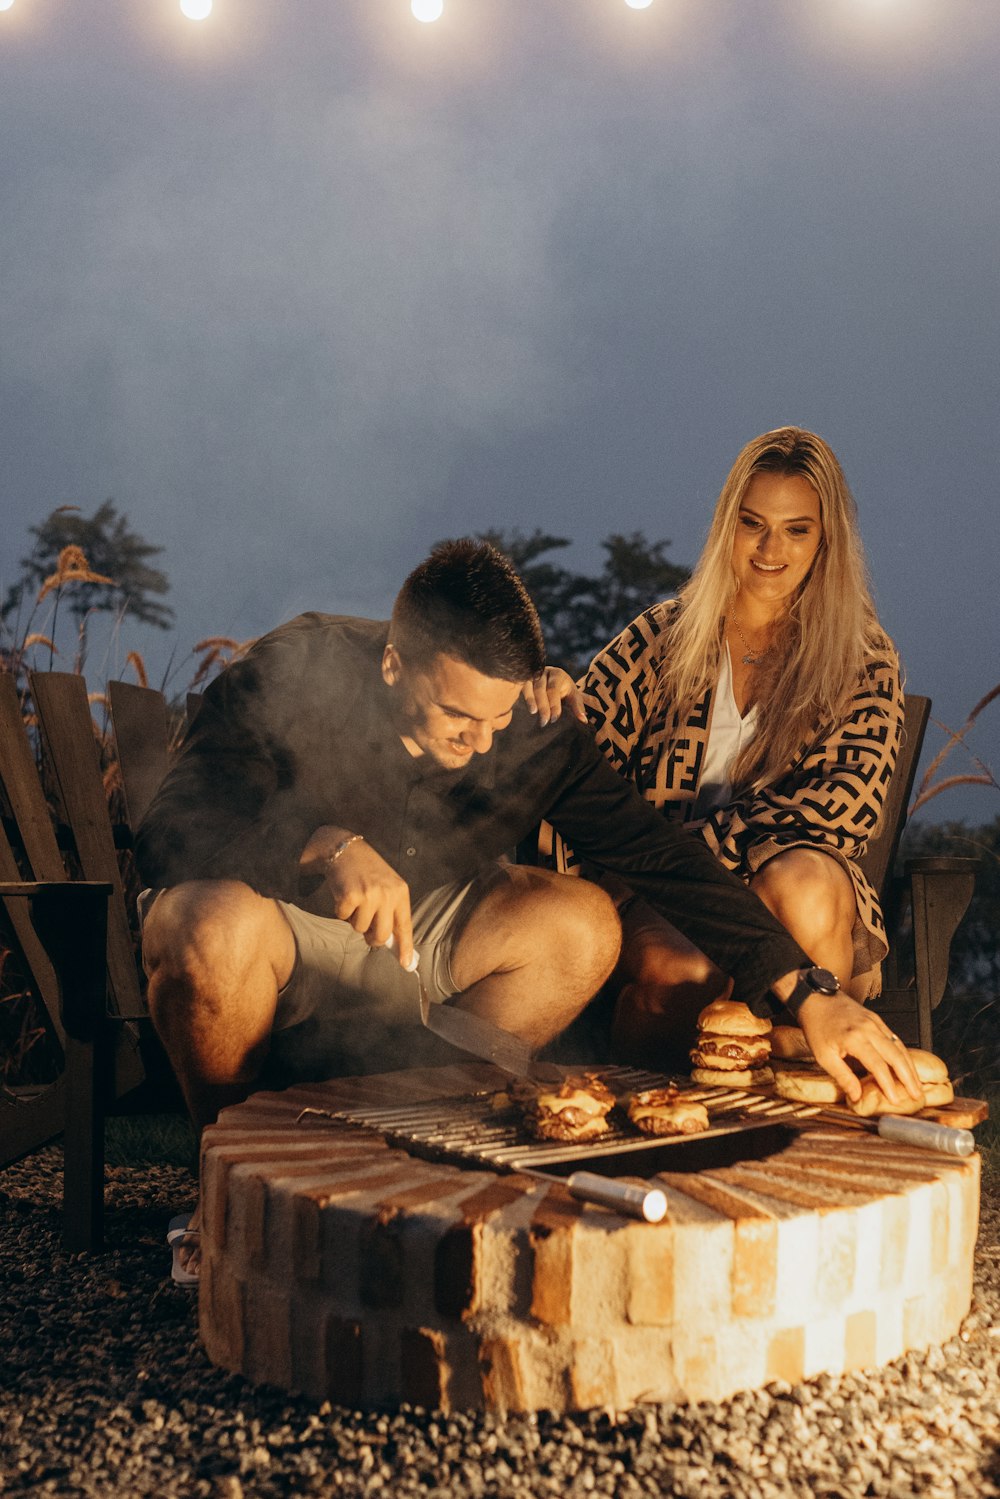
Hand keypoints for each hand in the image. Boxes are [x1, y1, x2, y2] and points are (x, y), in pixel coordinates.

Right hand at [300, 828, 413, 967]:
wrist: (344, 849)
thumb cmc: (366, 871)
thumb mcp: (386, 886)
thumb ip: (390, 911)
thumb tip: (390, 942)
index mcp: (400, 892)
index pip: (405, 925)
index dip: (405, 947)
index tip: (406, 964)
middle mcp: (388, 894)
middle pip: (381, 935)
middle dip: (372, 938)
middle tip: (366, 929)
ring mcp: (369, 895)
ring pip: (360, 929)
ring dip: (354, 920)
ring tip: (355, 900)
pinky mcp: (350, 896)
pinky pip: (344, 918)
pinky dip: (341, 911)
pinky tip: (344, 894)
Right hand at [521, 667, 587, 726]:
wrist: (555, 683)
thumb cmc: (565, 691)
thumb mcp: (573, 697)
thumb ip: (578, 707)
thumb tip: (584, 720)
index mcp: (558, 674)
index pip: (554, 689)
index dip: (554, 704)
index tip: (554, 719)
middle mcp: (543, 672)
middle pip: (541, 688)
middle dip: (543, 706)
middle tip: (544, 722)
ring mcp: (532, 675)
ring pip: (529, 687)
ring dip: (530, 700)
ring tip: (533, 713)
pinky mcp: (523, 680)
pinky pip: (520, 687)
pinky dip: (523, 696)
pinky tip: (523, 707)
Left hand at [796, 991, 923, 1106]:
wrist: (815, 999)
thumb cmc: (817, 1026)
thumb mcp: (823, 1056)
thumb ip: (842, 1077)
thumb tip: (857, 1096)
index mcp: (854, 1038)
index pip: (878, 1065)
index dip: (888, 1084)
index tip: (894, 1100)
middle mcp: (869, 1028)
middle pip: (896, 1055)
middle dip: (909, 1078)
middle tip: (916, 1095)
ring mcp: (875, 1022)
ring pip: (899, 1046)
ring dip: (910, 1066)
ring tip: (916, 1084)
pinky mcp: (876, 1020)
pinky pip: (894, 1038)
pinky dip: (903, 1053)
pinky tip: (907, 1065)